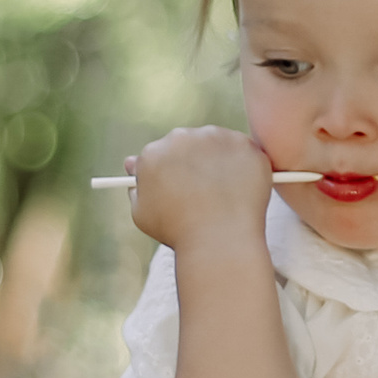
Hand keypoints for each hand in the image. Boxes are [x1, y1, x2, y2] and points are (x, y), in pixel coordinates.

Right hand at [127, 126, 274, 254]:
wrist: (218, 240)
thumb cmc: (177, 232)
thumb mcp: (143, 214)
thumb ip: (136, 187)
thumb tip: (133, 166)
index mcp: (153, 153)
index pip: (159, 154)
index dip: (170, 170)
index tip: (180, 182)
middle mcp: (181, 137)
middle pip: (187, 144)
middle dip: (194, 163)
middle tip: (204, 191)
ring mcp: (214, 137)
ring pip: (216, 144)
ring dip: (219, 162)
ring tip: (223, 195)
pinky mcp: (243, 143)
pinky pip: (243, 151)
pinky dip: (244, 166)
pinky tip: (241, 189)